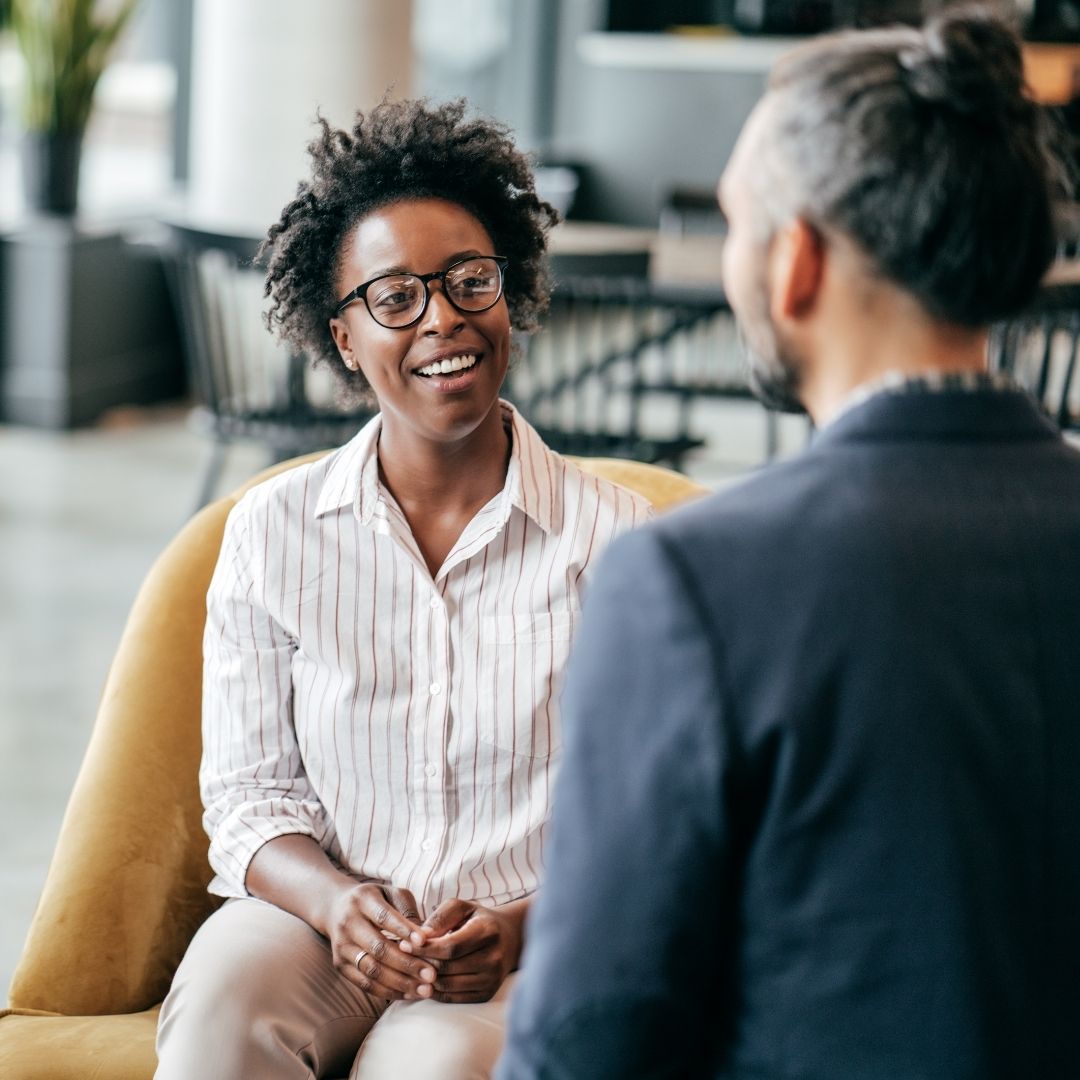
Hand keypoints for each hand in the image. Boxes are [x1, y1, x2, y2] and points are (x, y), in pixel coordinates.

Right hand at [324, 884, 438, 1001]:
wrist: (336, 907)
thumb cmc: (376, 900)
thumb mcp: (392, 894)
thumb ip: (408, 911)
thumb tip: (427, 937)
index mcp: (362, 900)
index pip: (384, 917)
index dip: (404, 930)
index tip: (425, 942)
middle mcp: (348, 923)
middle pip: (378, 948)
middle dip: (407, 964)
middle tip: (432, 975)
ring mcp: (342, 947)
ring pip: (371, 970)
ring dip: (401, 983)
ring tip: (425, 989)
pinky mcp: (340, 966)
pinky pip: (365, 984)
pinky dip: (388, 991)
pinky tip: (409, 993)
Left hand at [412, 897, 528, 1003]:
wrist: (508, 939)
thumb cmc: (477, 920)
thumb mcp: (462, 908)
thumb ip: (441, 917)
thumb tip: (420, 936)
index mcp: (488, 932)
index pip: (450, 947)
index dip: (425, 948)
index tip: (404, 944)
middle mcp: (493, 958)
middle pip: (447, 968)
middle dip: (420, 963)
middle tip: (402, 958)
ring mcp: (491, 979)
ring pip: (447, 986)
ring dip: (424, 979)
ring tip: (409, 969)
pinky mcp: (486, 994)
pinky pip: (452, 998)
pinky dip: (433, 992)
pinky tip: (422, 981)